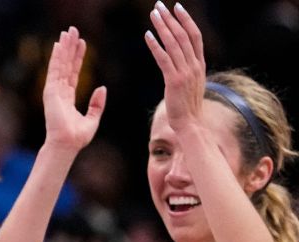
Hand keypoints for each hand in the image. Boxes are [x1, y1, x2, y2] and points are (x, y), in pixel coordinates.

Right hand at [42, 27, 105, 152]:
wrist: (67, 144)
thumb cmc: (77, 137)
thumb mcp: (93, 119)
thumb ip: (97, 104)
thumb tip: (102, 88)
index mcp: (67, 98)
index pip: (73, 73)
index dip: (77, 58)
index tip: (81, 44)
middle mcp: (59, 92)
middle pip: (65, 65)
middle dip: (69, 48)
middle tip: (72, 32)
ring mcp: (54, 91)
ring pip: (60, 65)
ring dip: (63, 48)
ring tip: (67, 33)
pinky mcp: (51, 92)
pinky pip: (55, 71)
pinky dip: (56, 57)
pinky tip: (59, 45)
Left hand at [145, 2, 205, 131]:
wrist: (190, 124)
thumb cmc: (187, 106)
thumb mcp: (191, 83)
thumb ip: (187, 69)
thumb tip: (182, 60)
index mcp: (200, 64)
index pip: (194, 36)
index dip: (186, 20)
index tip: (177, 7)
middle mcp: (194, 65)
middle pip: (183, 35)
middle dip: (171, 18)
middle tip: (159, 5)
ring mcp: (186, 72)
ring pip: (173, 44)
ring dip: (162, 27)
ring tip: (153, 14)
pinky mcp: (174, 81)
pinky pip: (164, 59)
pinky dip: (155, 46)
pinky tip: (147, 36)